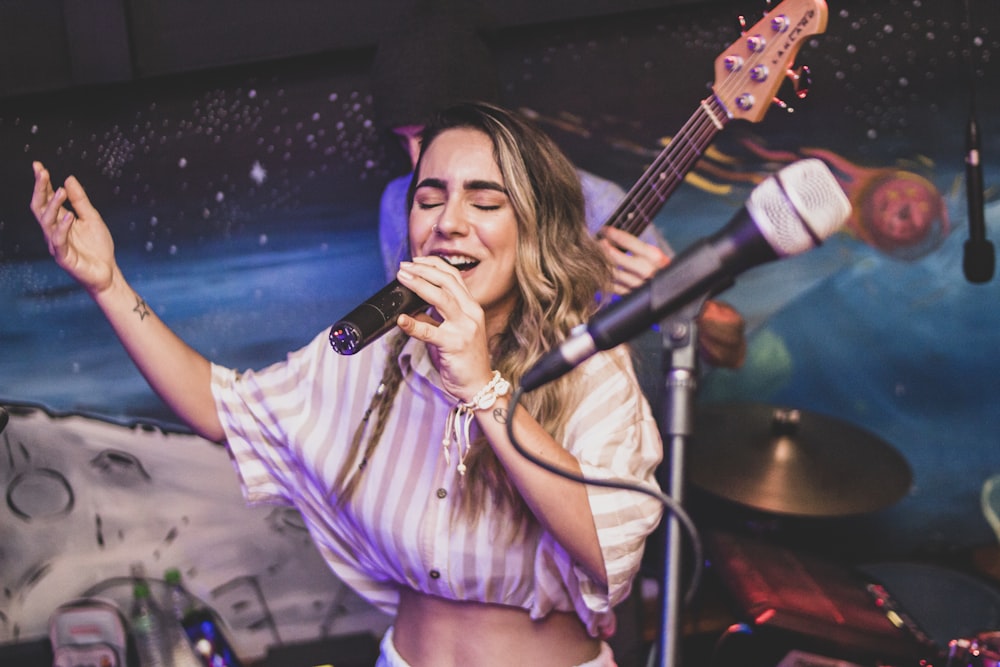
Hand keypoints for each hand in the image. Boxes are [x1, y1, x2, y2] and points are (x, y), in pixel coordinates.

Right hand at [29, 162, 116, 295]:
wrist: (108, 272)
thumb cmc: (98, 247)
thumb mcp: (92, 218)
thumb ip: (80, 201)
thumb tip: (68, 178)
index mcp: (59, 221)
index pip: (46, 199)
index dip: (42, 183)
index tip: (38, 166)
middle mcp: (53, 231)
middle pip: (40, 208)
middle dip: (40, 190)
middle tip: (42, 172)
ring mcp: (56, 245)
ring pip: (47, 222)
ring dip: (53, 205)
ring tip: (62, 191)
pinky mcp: (64, 258)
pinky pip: (59, 241)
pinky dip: (63, 228)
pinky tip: (69, 216)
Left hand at [394, 256, 493, 400]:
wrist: (478, 385)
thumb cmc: (464, 359)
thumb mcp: (453, 331)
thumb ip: (436, 318)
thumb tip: (411, 309)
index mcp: (471, 307)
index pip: (454, 276)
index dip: (434, 265)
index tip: (415, 261)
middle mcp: (471, 313)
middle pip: (447, 281)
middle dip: (424, 270)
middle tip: (405, 267)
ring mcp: (464, 328)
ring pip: (441, 298)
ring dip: (420, 285)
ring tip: (403, 278)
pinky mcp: (454, 344)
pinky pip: (430, 331)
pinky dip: (413, 324)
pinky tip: (401, 319)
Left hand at [599, 226, 746, 368]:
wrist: (683, 300)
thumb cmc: (670, 275)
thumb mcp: (659, 258)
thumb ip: (642, 251)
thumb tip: (619, 241)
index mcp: (655, 257)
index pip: (628, 241)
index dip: (613, 234)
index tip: (604, 230)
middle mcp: (646, 271)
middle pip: (616, 257)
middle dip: (602, 249)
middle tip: (595, 243)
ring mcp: (638, 286)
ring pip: (612, 273)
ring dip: (600, 264)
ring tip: (594, 257)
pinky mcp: (633, 298)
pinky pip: (613, 288)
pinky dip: (604, 281)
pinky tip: (599, 275)